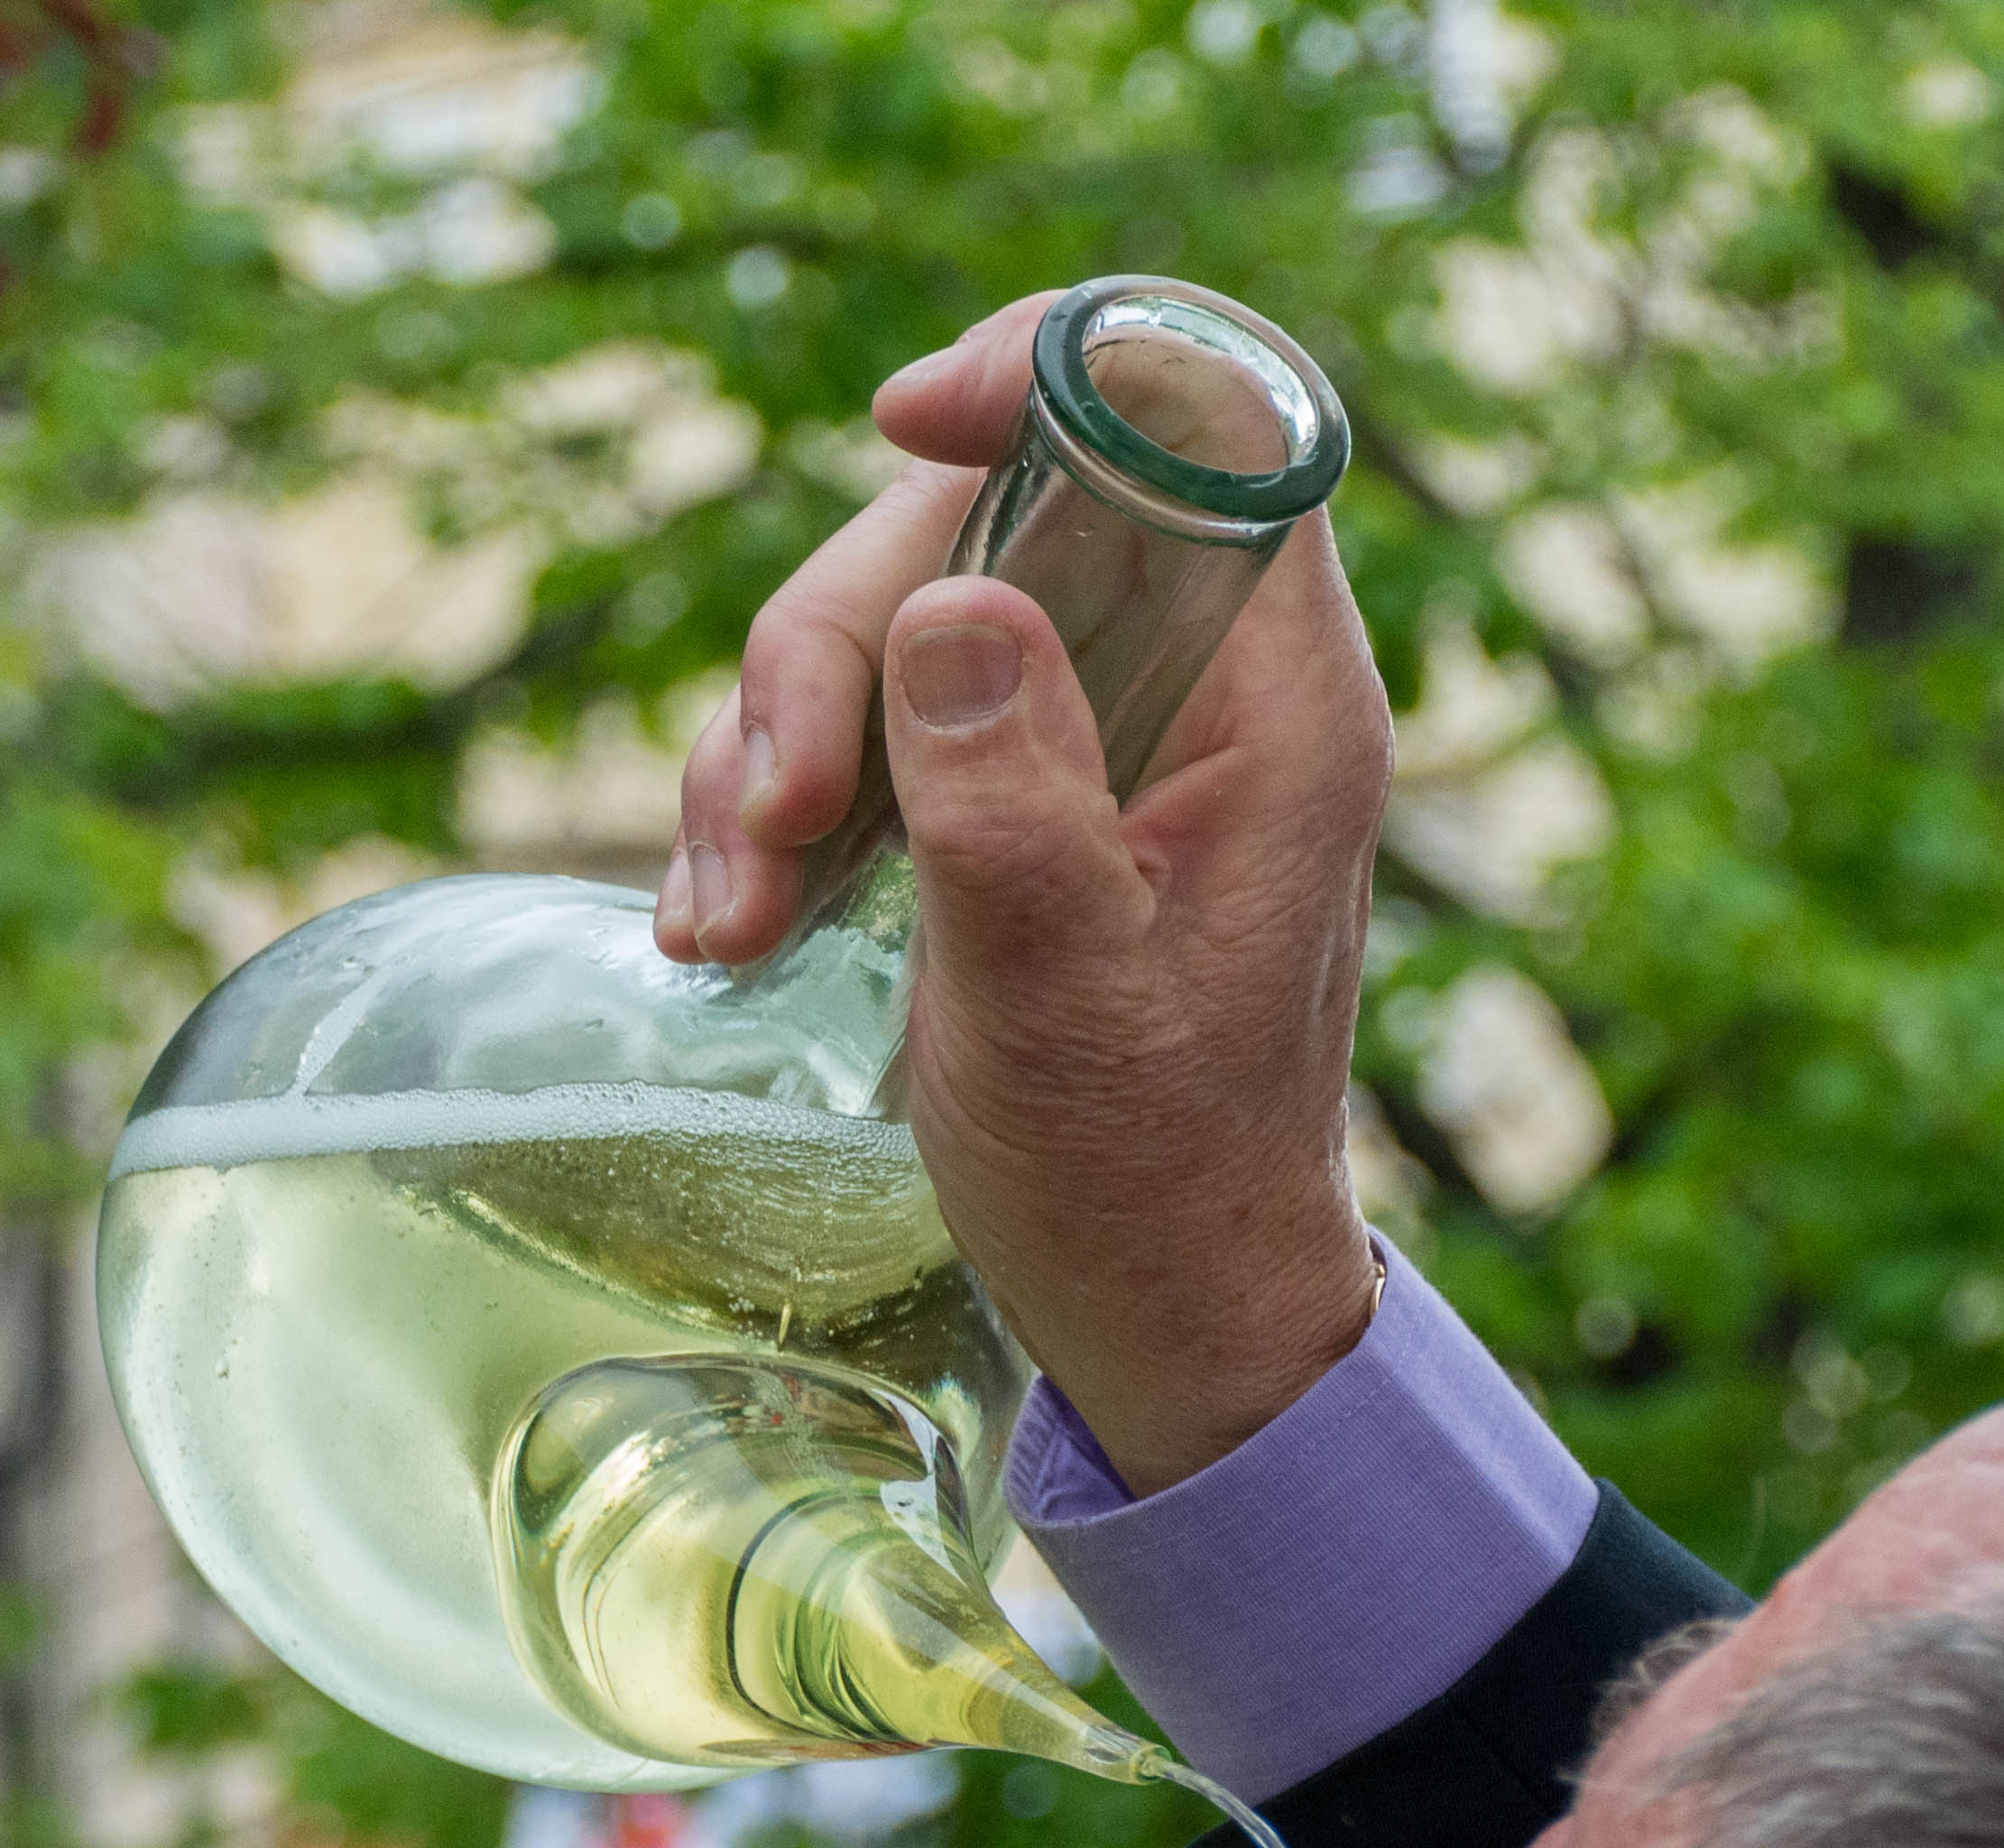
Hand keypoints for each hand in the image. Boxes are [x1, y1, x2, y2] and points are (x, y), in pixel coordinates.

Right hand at [657, 294, 1392, 1496]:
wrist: (1162, 1320)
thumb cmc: (1147, 1183)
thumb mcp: (1062, 1001)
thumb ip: (1013, 800)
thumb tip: (957, 612)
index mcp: (1274, 701)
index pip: (1198, 417)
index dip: (1054, 371)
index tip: (903, 426)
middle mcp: (1197, 689)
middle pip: (991, 517)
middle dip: (838, 642)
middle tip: (777, 823)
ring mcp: (1095, 741)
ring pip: (899, 624)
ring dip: (776, 750)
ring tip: (736, 922)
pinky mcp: (1010, 801)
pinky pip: (868, 727)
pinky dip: (777, 810)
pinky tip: (729, 930)